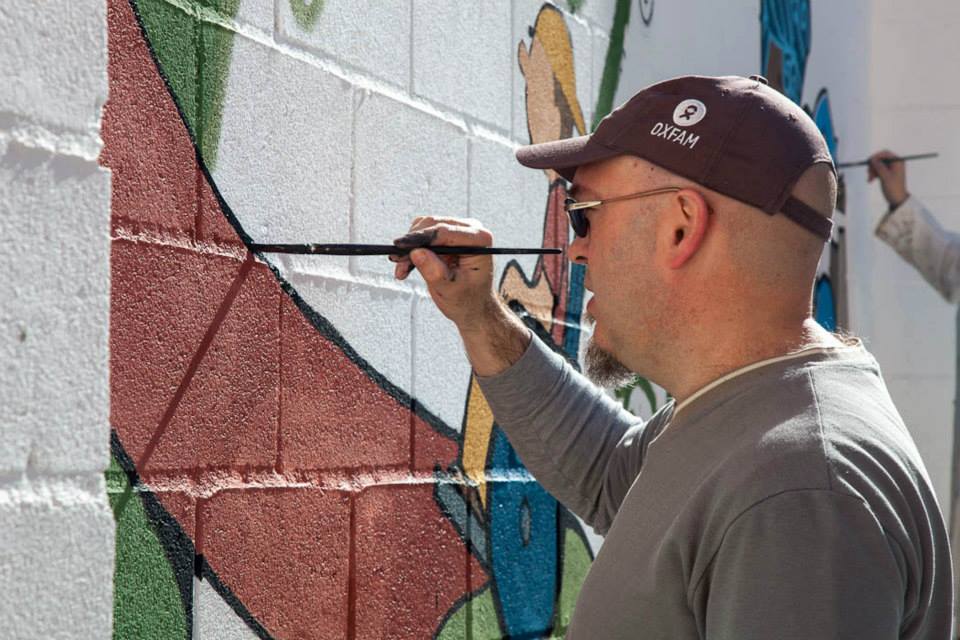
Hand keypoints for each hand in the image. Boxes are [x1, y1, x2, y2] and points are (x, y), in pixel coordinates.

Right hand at [391, 217, 500, 332]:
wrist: (471, 305)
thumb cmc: (467, 300)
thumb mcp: (450, 290)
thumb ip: (434, 271)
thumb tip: (417, 252)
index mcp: (480, 240)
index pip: (445, 232)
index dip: (420, 238)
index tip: (399, 246)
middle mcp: (472, 229)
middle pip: (433, 225)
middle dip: (412, 243)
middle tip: (397, 262)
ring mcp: (459, 229)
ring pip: (424, 226)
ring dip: (409, 246)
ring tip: (403, 269)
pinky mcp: (447, 233)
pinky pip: (422, 233)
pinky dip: (411, 248)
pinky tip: (407, 265)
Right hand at [868, 149, 909, 208]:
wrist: (897, 199)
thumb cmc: (893, 188)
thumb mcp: (885, 176)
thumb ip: (879, 166)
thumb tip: (872, 159)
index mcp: (898, 162)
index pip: (885, 153)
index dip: (876, 156)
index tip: (868, 162)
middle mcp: (895, 163)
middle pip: (880, 159)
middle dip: (873, 166)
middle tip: (868, 173)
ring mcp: (891, 168)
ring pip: (878, 165)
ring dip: (872, 171)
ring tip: (869, 179)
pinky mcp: (887, 173)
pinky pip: (878, 170)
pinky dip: (874, 174)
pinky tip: (871, 180)